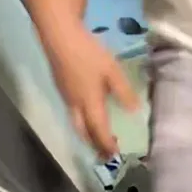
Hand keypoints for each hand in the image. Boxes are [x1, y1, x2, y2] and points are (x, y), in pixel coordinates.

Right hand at [39, 22, 138, 158]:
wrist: (58, 35)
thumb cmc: (88, 53)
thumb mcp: (112, 71)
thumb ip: (123, 92)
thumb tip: (134, 111)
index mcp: (89, 103)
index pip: (98, 131)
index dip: (106, 145)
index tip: (113, 155)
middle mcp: (75, 104)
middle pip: (83, 132)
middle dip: (94, 144)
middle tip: (104, 152)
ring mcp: (65, 95)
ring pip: (75, 122)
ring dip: (87, 133)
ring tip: (98, 136)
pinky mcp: (60, 86)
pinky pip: (71, 112)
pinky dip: (81, 121)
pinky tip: (88, 113)